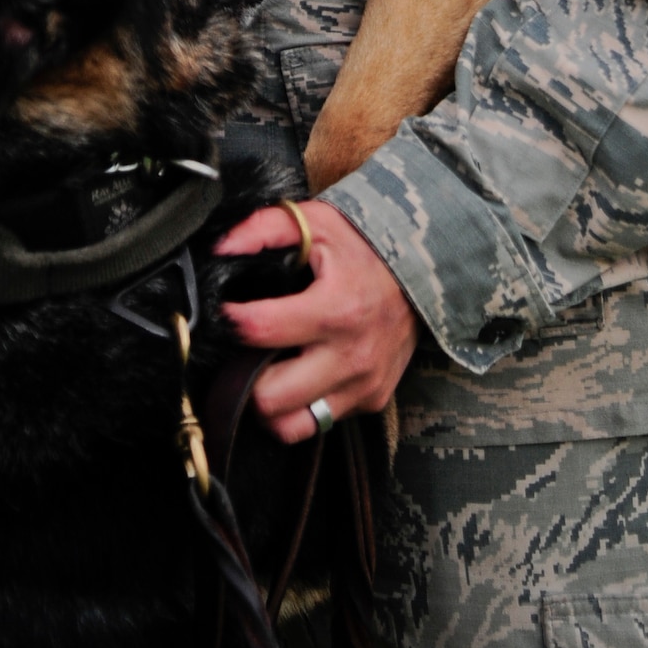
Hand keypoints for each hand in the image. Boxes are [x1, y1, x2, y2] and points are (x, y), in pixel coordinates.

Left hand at [214, 200, 418, 443]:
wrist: (425, 272)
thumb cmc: (364, 246)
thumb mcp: (317, 222)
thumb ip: (263, 229)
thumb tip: (221, 249)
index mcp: (335, 309)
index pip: (260, 331)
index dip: (231, 321)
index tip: (227, 313)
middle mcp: (350, 356)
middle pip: (270, 397)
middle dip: (245, 376)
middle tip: (245, 352)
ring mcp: (363, 384)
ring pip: (292, 425)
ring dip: (271, 403)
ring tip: (267, 372)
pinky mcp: (371, 399)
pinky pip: (321, 421)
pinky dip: (302, 404)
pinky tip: (301, 374)